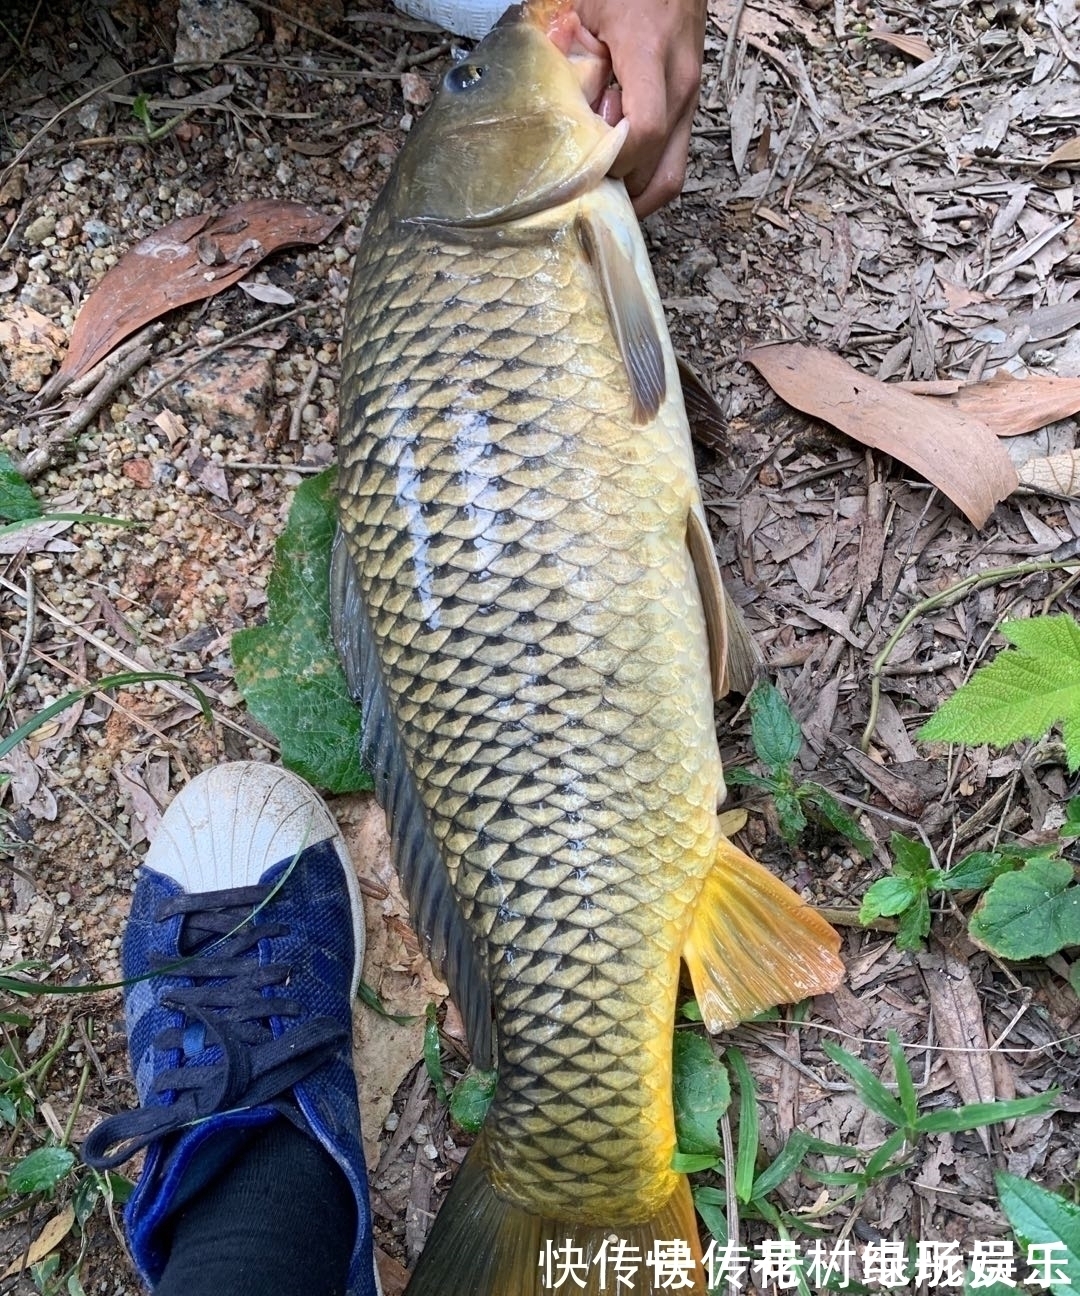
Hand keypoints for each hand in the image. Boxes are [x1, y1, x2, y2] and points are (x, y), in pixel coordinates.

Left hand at [577, 0, 706, 216]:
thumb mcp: (586, 8)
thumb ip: (567, 55)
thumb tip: (551, 108)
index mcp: (649, 53)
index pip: (645, 131)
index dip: (615, 160)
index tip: (587, 165)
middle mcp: (679, 82)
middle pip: (655, 168)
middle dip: (619, 186)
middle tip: (585, 185)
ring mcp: (690, 99)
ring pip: (670, 176)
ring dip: (636, 193)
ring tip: (604, 189)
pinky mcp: (690, 108)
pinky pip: (673, 162)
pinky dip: (646, 178)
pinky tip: (620, 173)